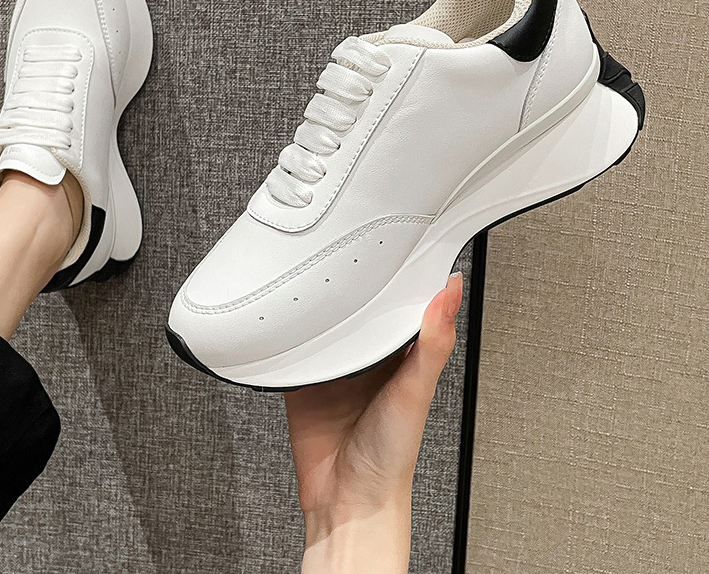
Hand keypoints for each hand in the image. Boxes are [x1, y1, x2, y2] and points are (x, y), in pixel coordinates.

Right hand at [285, 273, 462, 573]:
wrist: (346, 499)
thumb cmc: (392, 455)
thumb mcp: (416, 391)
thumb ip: (432, 342)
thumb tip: (451, 291)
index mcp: (401, 353)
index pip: (403, 302)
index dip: (402, 273)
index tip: (398, 239)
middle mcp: (368, 356)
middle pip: (359, 306)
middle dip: (352, 280)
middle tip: (343, 245)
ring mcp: (335, 365)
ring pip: (325, 321)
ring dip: (318, 303)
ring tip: (310, 273)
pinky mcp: (304, 378)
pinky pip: (294, 346)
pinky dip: (289, 332)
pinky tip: (286, 316)